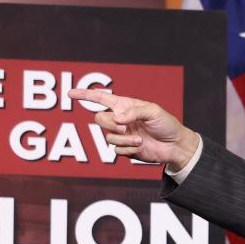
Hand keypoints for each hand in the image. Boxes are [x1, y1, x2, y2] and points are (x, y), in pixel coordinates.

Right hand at [73, 87, 199, 170]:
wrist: (174, 146)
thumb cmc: (166, 124)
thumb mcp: (153, 111)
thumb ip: (133, 112)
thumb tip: (117, 118)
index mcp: (124, 106)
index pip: (100, 98)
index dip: (85, 95)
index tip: (70, 93)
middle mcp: (119, 119)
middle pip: (99, 119)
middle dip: (109, 123)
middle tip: (124, 127)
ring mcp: (121, 135)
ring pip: (108, 136)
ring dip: (123, 139)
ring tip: (139, 139)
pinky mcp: (125, 149)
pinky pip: (116, 150)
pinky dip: (128, 148)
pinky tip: (140, 146)